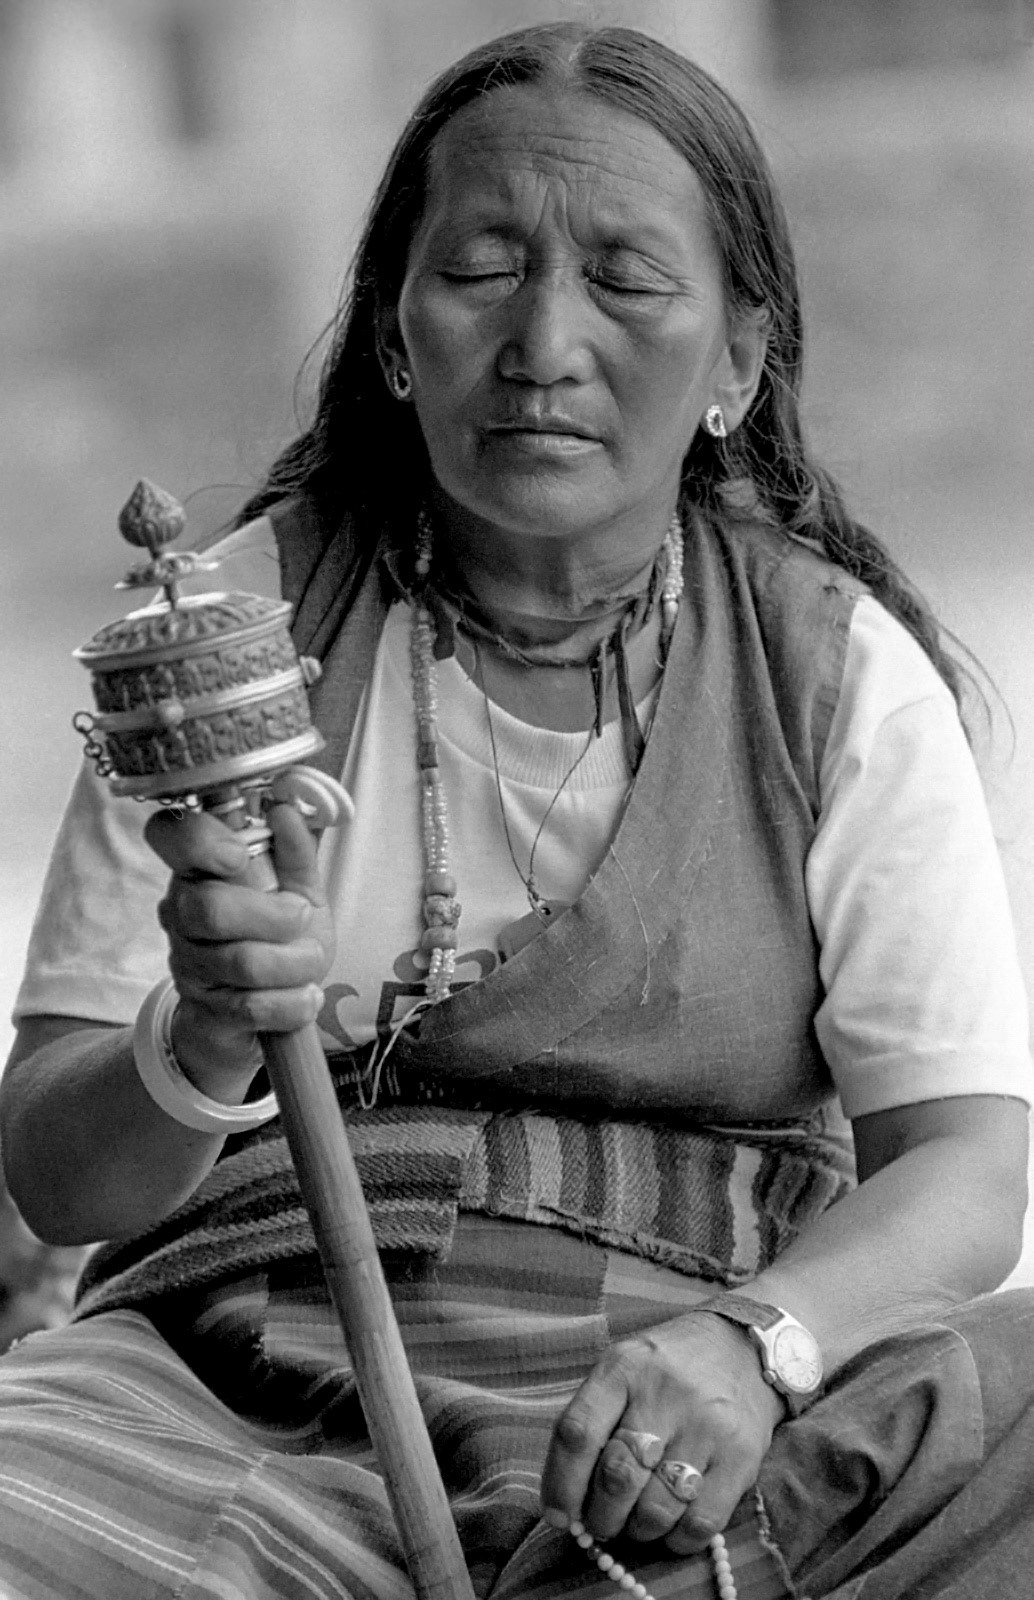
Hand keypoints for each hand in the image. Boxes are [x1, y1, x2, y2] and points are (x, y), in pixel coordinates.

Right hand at [145, 802, 334, 1099]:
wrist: (259, 1018)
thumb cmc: (278, 941)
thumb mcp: (298, 892)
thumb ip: (295, 853)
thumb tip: (286, 808)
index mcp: (200, 870)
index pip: (169, 834)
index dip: (198, 839)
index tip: (239, 855)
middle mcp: (181, 914)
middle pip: (207, 908)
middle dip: (273, 917)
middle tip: (301, 918)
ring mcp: (187, 965)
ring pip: (239, 962)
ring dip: (294, 963)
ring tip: (311, 961)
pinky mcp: (203, 1012)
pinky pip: (250, 1007)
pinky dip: (292, 1003)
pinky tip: (305, 997)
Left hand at [541, 1310, 784, 1554]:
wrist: (742, 1348)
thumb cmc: (667, 1368)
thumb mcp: (623, 1369)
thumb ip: (593, 1422)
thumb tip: (566, 1504)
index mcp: (624, 1368)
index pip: (578, 1433)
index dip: (561, 1485)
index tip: (558, 1516)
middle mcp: (664, 1394)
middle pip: (618, 1478)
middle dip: (601, 1517)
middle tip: (602, 1523)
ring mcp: (706, 1427)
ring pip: (657, 1509)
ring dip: (639, 1530)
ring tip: (638, 1521)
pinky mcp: (741, 1458)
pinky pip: (700, 1523)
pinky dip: (678, 1539)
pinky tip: (673, 1526)